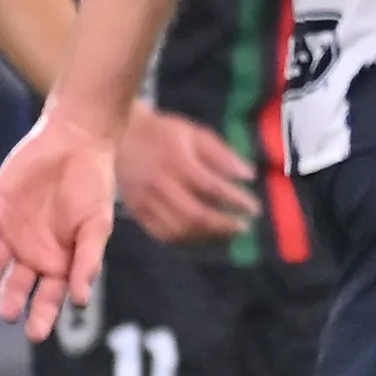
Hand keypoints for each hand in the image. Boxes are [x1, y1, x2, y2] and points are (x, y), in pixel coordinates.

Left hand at [0, 108, 118, 338]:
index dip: (42, 316)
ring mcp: (9, 232)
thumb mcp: (96, 226)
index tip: (36, 334)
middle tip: (10, 313)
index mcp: (60, 260)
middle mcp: (32, 252)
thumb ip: (87, 261)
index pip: (48, 297)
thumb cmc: (93, 186)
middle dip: (12, 302)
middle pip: (17, 286)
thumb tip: (81, 300)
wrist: (75, 142)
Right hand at [116, 104, 257, 245]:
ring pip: (179, 230)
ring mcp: (146, 202)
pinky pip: (163, 235)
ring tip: (228, 235)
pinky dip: (187, 241)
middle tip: (244, 227)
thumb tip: (248, 176)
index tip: (254, 209)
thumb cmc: (165, 134)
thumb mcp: (196, 135)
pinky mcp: (137, 212)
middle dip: (224, 226)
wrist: (121, 137)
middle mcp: (160, 185)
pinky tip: (204, 238)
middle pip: (195, 216)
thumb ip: (223, 155)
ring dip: (208, 237)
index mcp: (177, 162)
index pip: (212, 188)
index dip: (236, 201)